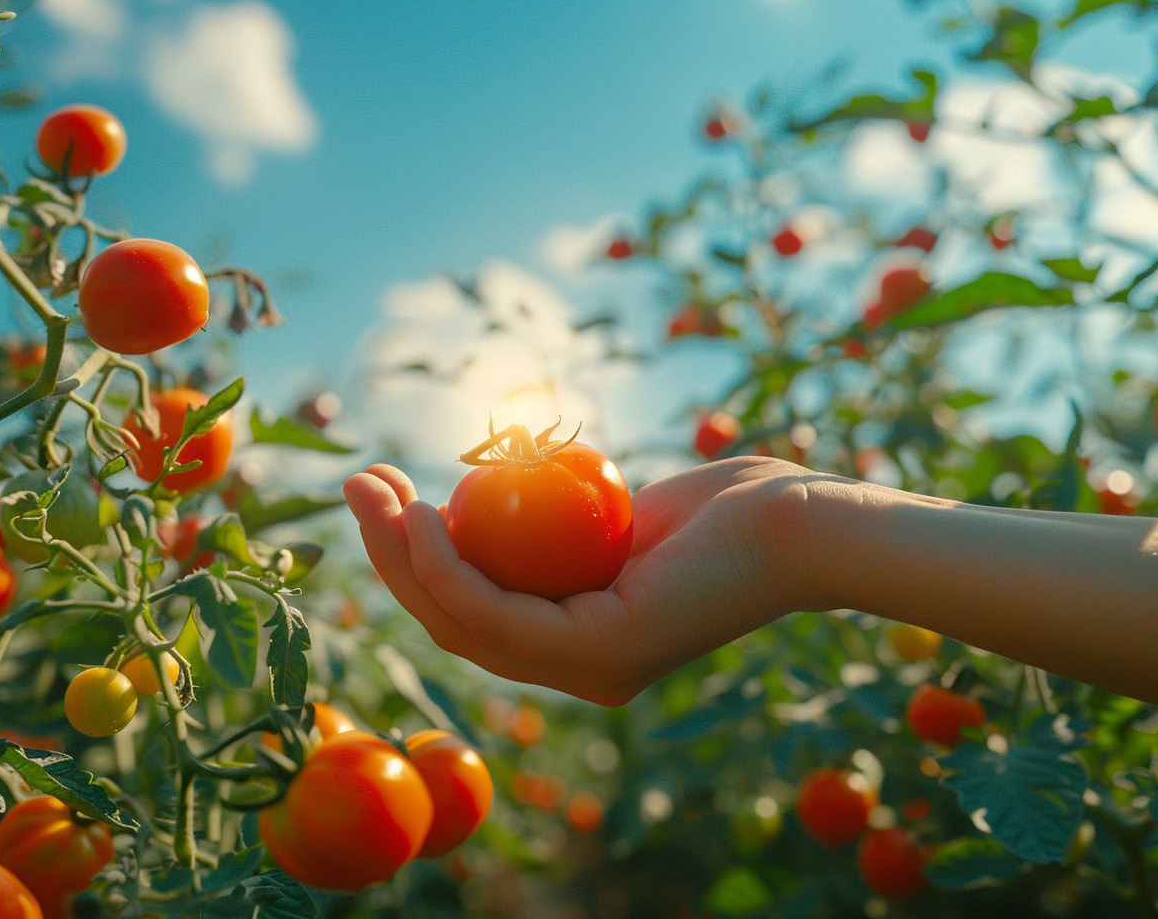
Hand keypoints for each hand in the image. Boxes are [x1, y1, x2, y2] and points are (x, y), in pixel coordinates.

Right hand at [343, 457, 827, 704]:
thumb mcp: (618, 512)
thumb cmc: (723, 509)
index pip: (474, 612)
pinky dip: (448, 564)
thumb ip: (559, 523)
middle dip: (392, 557)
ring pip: (462, 622)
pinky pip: (498, 611)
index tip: (388, 496)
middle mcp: (577, 670)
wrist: (800, 519)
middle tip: (358, 487)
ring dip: (402, 558)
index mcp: (577, 644)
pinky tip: (426, 514)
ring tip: (372, 493)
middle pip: (454, 621)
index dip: (415, 561)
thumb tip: (499, 496)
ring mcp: (589, 671)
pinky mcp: (603, 654)